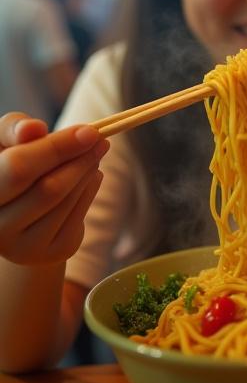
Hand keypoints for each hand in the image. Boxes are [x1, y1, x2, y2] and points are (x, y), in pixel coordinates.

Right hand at [0, 112, 108, 265]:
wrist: (19, 212)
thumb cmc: (11, 165)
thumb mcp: (5, 142)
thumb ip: (14, 130)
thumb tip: (33, 129)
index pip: (19, 168)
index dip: (56, 147)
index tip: (89, 131)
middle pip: (47, 189)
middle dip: (79, 160)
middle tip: (101, 139)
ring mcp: (21, 246)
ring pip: (65, 202)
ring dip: (87, 171)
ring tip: (95, 152)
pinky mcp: (48, 253)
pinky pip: (77, 216)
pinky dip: (89, 189)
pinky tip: (92, 174)